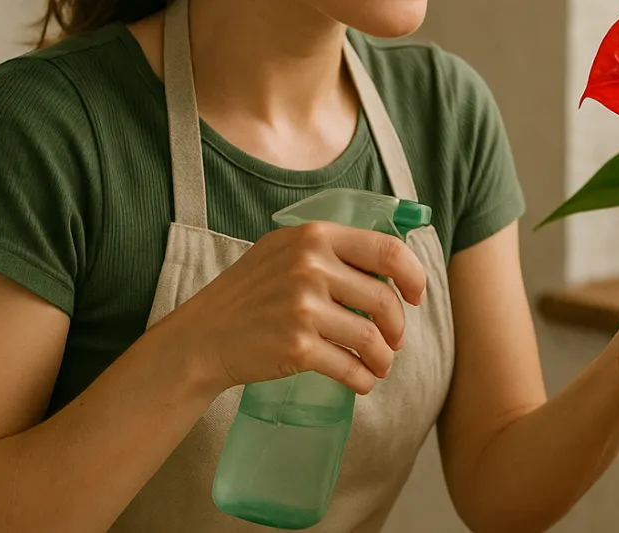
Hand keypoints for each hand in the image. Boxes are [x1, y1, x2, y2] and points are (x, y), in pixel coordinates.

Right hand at [155, 221, 426, 397]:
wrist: (201, 338)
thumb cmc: (248, 295)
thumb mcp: (284, 252)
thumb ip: (330, 251)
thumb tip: (389, 268)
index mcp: (315, 236)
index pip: (388, 250)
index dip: (414, 276)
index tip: (416, 296)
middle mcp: (311, 266)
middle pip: (385, 299)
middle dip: (398, 326)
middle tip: (394, 341)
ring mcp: (303, 307)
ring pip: (372, 338)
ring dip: (384, 358)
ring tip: (380, 365)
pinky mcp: (297, 346)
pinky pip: (350, 367)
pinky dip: (364, 379)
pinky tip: (363, 382)